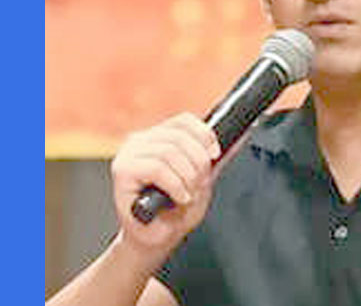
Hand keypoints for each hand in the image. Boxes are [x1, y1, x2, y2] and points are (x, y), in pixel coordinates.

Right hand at [110, 112, 221, 261]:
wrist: (155, 240)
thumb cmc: (174, 211)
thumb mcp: (201, 180)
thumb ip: (213, 159)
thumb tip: (238, 137)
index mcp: (156, 138)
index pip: (183, 121)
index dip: (204, 135)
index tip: (214, 154)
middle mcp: (139, 141)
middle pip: (179, 137)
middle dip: (197, 163)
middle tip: (198, 185)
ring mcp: (128, 155)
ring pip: (169, 152)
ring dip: (187, 177)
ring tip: (187, 194)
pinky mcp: (122, 171)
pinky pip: (157, 168)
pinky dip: (175, 185)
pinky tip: (179, 198)